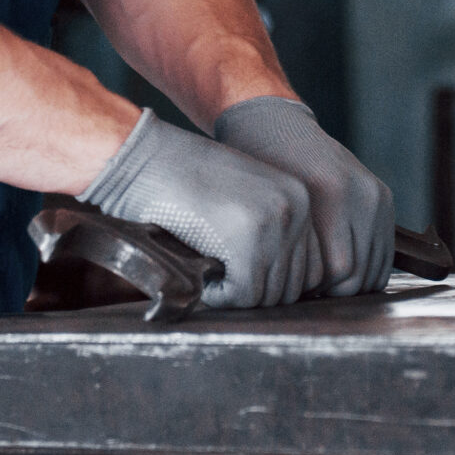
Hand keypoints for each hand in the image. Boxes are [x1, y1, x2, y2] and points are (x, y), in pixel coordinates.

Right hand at [80, 110, 323, 306]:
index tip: (239, 273)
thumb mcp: (244, 199)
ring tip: (209, 270)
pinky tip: (202, 274)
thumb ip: (270, 235)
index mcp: (300, 197)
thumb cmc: (184, 184)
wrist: (143, 159)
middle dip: (255, 292)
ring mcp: (274, 222)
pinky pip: (244, 296)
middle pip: (294, 287)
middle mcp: (296, 208)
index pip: (310, 270)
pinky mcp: (247, 239)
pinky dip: (219, 296)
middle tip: (220, 276)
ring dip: (236, 294)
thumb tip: (284, 290)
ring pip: (270, 295)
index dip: (271, 282)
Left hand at [213, 96, 393, 296]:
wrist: (276, 128)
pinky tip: (339, 269)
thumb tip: (306, 299)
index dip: (316, 291)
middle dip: (333, 291)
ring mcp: (377, 196)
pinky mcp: (384, 198)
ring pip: (375, 268)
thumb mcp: (272, 209)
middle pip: (360, 273)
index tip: (295, 292)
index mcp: (332, 195)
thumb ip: (295, 251)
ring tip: (319, 280)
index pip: (340, 272)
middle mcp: (361, 194)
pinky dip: (366, 269)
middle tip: (306, 290)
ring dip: (350, 283)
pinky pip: (383, 252)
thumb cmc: (261, 172)